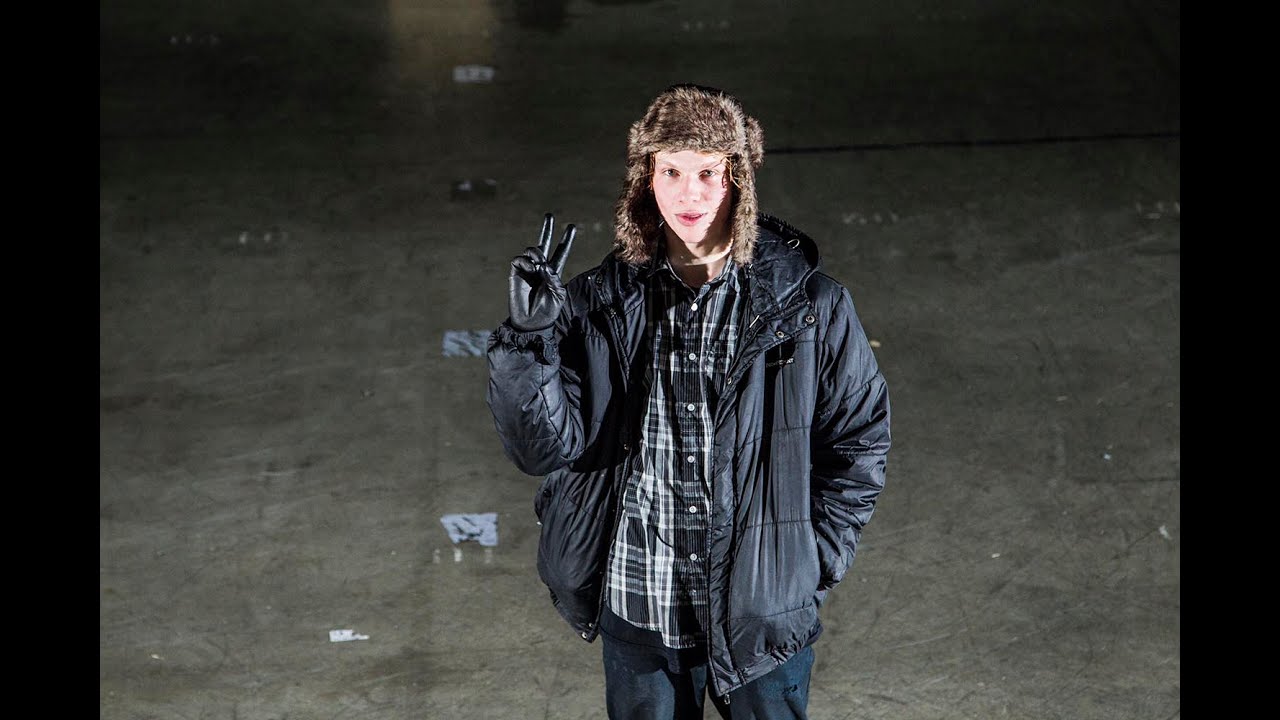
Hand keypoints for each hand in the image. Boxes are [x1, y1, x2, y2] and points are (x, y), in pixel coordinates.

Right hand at [508, 213, 575, 331]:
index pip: (561, 253)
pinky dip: (525, 261)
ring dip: (537, 254)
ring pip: (532, 250)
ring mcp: (527, 269)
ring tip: (538, 265)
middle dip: (547, 230)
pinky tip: (530, 268)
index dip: (566, 241)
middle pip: (544, 244)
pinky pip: (519, 259)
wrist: (531, 323)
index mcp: (554, 273)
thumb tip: (543, 265)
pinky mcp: (515, 273)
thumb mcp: (558, 295)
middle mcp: (541, 268)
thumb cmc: (547, 311)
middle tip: (550, 215)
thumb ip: (554, 278)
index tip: (571, 227)